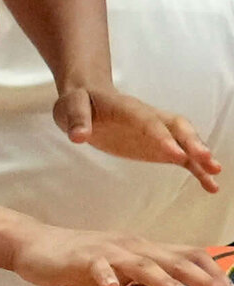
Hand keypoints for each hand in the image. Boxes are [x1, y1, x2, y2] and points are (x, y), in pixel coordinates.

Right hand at [10, 223, 233, 285]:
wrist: (36, 245)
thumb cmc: (83, 260)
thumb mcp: (124, 269)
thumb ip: (151, 278)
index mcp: (146, 249)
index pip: (190, 255)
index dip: (215, 273)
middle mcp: (132, 246)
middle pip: (175, 260)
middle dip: (204, 279)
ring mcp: (107, 251)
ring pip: (142, 264)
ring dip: (165, 279)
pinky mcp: (80, 258)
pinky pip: (95, 267)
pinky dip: (105, 276)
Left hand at [55, 86, 221, 193]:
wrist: (87, 100)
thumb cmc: (79, 102)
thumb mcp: (70, 106)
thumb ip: (76, 120)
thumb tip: (79, 137)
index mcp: (128, 108)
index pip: (148, 121)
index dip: (161, 136)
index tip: (173, 154)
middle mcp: (149, 118)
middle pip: (177, 127)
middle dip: (192, 141)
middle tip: (205, 158)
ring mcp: (157, 132)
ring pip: (185, 141)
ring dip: (201, 156)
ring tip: (215, 173)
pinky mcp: (158, 146)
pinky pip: (182, 157)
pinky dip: (197, 170)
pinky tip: (210, 186)